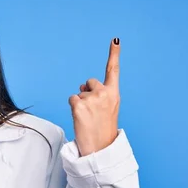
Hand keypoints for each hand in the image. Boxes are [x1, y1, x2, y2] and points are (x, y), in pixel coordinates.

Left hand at [68, 38, 120, 156]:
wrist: (101, 148)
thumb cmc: (103, 129)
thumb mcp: (108, 109)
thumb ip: (99, 94)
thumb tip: (83, 86)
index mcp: (114, 94)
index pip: (113, 70)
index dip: (114, 54)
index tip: (116, 39)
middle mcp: (104, 94)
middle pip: (89, 82)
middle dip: (88, 93)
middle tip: (93, 112)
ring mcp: (91, 99)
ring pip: (79, 93)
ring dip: (80, 104)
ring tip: (88, 118)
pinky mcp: (79, 105)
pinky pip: (72, 99)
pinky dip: (73, 108)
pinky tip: (81, 119)